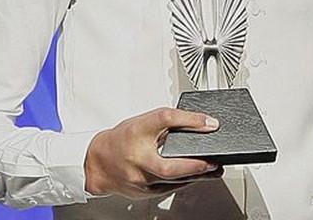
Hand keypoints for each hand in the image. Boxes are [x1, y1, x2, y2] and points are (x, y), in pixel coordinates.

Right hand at [84, 107, 220, 197]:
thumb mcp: (146, 121)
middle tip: (214, 162)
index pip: (164, 120)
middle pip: (168, 165)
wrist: (99, 162)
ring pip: (171, 181)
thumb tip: (204, 123)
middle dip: (194, 166)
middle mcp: (137, 159)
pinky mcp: (143, 192)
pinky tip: (196, 178)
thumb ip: (172, 120)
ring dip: (196, 176)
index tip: (210, 123)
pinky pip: (168, 189)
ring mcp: (139, 179)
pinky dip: (184, 182)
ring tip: (214, 170)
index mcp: (137, 132)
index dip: (189, 119)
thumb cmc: (123, 139)